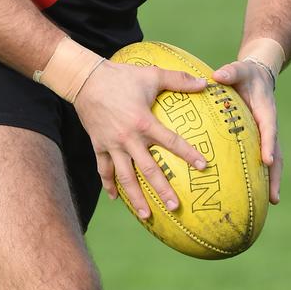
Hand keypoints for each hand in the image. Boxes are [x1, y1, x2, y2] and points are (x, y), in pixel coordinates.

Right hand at [74, 61, 207, 218]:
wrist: (85, 80)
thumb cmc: (121, 76)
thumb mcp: (151, 74)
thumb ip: (178, 79)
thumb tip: (205, 83)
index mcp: (143, 122)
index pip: (171, 142)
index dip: (188, 154)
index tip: (203, 166)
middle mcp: (128, 138)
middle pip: (148, 169)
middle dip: (162, 189)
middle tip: (175, 206)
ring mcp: (111, 144)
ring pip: (125, 176)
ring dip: (136, 197)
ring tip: (146, 215)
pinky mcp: (98, 145)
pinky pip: (103, 169)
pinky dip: (108, 184)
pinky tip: (115, 198)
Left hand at [212, 59, 282, 204]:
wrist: (258, 75)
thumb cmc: (246, 74)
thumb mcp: (240, 70)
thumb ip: (230, 72)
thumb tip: (216, 76)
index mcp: (266, 111)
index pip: (269, 130)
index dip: (269, 145)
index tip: (268, 160)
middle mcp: (269, 126)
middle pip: (276, 154)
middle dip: (275, 176)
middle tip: (274, 197)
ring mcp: (265, 135)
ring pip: (272, 161)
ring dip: (272, 180)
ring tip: (271, 202)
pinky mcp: (259, 139)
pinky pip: (260, 158)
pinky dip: (261, 175)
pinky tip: (253, 192)